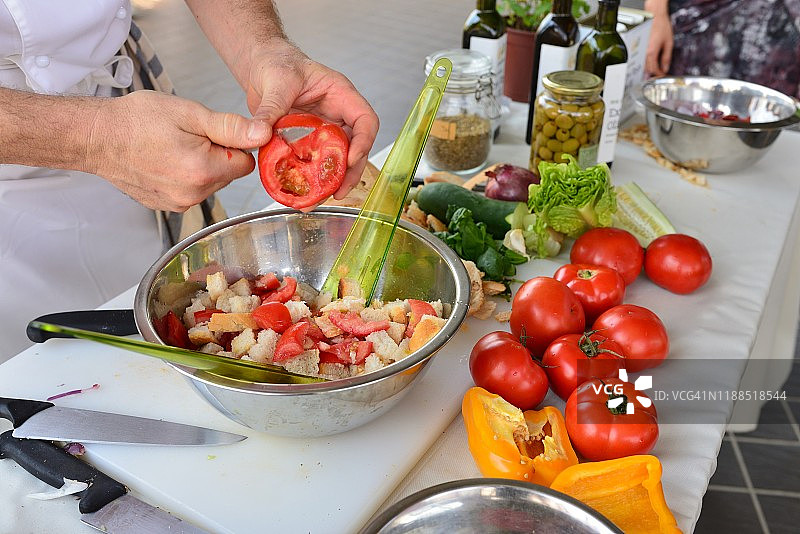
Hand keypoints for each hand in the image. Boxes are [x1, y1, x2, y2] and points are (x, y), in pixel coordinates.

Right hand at [88, 90, 267, 211]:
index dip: (234, 144)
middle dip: (217, 155)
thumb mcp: (189, 114)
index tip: (213, 132)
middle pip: (228, 174)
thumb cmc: (135, 121)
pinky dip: (184, 176)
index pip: (246, 163)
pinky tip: (164, 160)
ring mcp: (178, 204)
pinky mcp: (166, 206)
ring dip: (201, 165)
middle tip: (188, 136)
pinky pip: (191, 190)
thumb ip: (231, 128)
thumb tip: (264, 134)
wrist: (95, 137)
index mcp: (202, 171)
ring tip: (173, 147)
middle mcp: (192, 195)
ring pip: (210, 183)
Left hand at [243, 40, 378, 206]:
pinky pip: (315, 162)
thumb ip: (269, 108)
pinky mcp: (309, 141)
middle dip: (349, 172)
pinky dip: (311, 177)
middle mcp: (337, 115)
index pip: (365, 120)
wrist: (261, 67)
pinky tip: (303, 191)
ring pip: (338, 158)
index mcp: (340, 95)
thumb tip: (260, 133)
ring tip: (318, 198)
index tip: (351, 160)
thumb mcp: (276, 82)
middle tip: (338, 192)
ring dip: (331, 180)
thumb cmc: (278, 63)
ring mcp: (325, 130)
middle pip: (356, 147)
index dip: (363, 142)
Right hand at [644, 2, 673, 76]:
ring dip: (647, 70)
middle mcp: (644, 52)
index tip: (662, 75)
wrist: (654, 17)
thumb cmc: (661, 26)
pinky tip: (648, 65)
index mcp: (652, 52)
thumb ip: (666, 58)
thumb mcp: (669, 43)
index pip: (654, 69)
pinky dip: (644, 64)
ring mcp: (639, 50)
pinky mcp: (638, 48)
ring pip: (642, 66)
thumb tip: (665, 68)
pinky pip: (640, 60)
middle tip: (658, 75)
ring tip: (653, 72)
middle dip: (653, 74)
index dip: (659, 74)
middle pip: (647, 69)